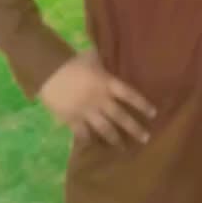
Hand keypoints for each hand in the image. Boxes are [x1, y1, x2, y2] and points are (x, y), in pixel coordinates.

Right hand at [37, 49, 156, 147]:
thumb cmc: (72, 62)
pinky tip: (94, 146)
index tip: (153, 114)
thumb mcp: (92, 57)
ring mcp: (87, 112)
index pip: (130, 95)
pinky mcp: (72, 120)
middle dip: (134, 129)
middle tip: (145, 138)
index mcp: (107, 83)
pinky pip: (83, 134)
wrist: (49, 71)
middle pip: (120, 117)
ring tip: (123, 148)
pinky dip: (89, 141)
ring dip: (115, 139)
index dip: (142, 104)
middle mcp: (100, 100)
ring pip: (105, 129)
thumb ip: (104, 61)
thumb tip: (113, 54)